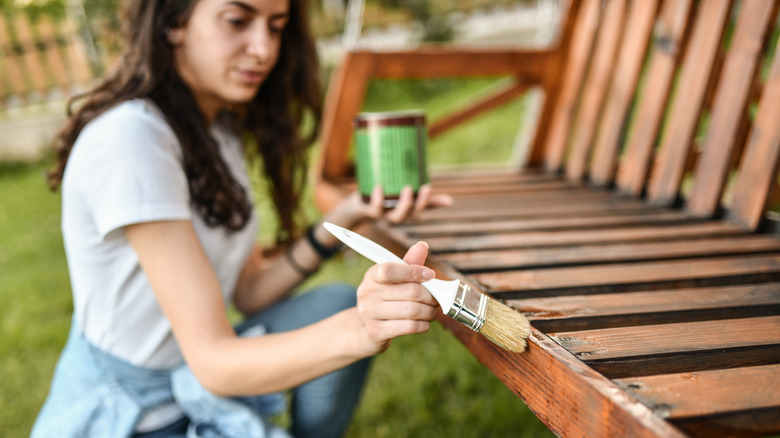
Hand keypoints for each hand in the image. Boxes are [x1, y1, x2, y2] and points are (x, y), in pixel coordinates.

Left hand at [327, 184, 453, 227]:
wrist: (356, 206)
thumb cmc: (385, 201)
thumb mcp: (406, 198)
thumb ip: (426, 201)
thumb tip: (450, 201)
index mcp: (404, 213)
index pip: (418, 212)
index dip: (425, 202)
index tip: (428, 186)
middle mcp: (393, 216)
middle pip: (405, 216)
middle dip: (411, 204)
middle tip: (412, 188)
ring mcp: (381, 215)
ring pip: (391, 217)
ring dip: (397, 204)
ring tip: (402, 188)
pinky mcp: (367, 210)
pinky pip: (372, 209)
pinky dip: (376, 199)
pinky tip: (379, 186)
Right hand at [353, 241, 439, 354]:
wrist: (366, 328)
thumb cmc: (386, 298)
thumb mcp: (395, 279)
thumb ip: (409, 264)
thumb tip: (422, 245)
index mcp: (372, 275)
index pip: (391, 270)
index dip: (415, 272)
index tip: (431, 275)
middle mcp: (367, 292)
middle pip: (411, 292)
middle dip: (431, 296)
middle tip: (436, 299)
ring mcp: (369, 313)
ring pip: (413, 311)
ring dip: (429, 312)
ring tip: (431, 311)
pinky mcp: (376, 332)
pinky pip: (410, 327)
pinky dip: (424, 325)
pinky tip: (424, 323)